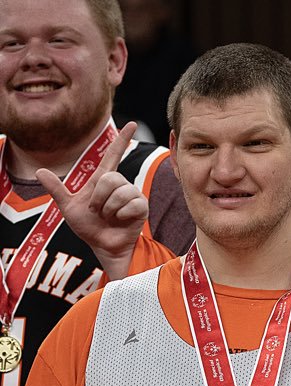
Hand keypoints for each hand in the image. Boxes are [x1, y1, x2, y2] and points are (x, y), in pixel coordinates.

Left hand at [36, 122, 145, 280]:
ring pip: (119, 192)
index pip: (113, 155)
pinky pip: (130, 204)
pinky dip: (120, 215)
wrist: (102, 245)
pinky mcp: (141, 206)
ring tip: (108, 217)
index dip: (122, 140)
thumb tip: (39, 171)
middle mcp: (120, 184)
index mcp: (103, 180)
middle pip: (110, 178)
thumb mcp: (68, 207)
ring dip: (108, 209)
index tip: (132, 124)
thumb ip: (57, 189)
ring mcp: (132, 194)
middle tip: (96, 210)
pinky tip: (120, 220)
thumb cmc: (88, 227)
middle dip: (98, 198)